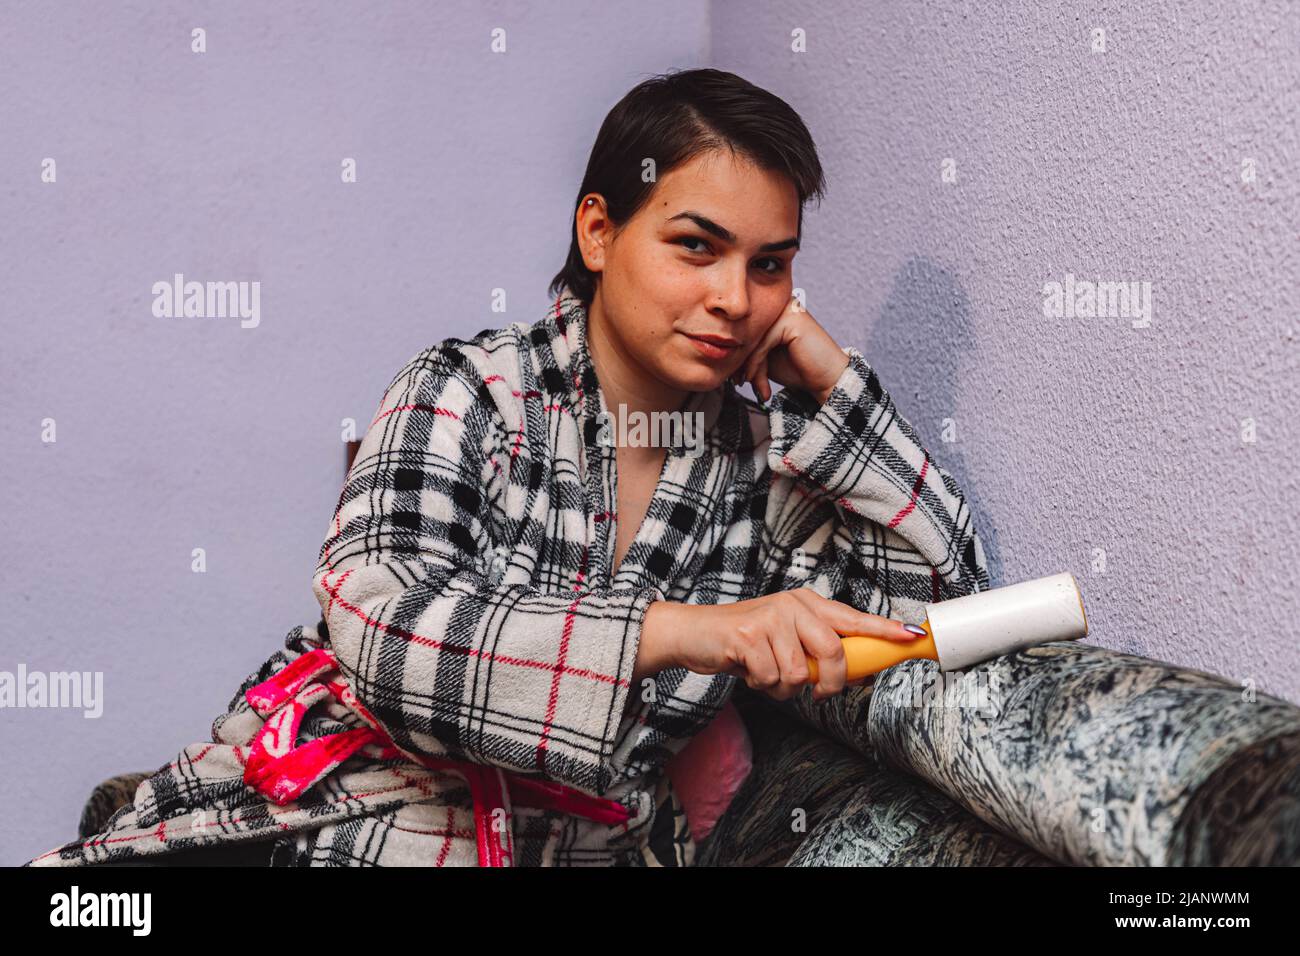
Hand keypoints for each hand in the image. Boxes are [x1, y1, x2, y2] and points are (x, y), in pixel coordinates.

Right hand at [645, 590, 923, 701]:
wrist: (694, 634)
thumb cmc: (743, 642)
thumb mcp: (784, 638)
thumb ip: (815, 649)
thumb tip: (854, 673)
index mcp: (806, 604)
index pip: (853, 617)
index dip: (884, 629)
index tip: (912, 636)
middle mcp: (792, 605)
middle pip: (833, 651)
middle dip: (828, 682)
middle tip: (817, 693)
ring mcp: (770, 618)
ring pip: (800, 673)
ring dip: (783, 687)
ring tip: (765, 673)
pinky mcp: (749, 636)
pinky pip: (773, 678)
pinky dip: (761, 685)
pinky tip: (748, 670)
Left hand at [730, 294, 849, 404]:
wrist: (826, 379)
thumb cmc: (797, 368)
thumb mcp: (764, 359)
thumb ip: (746, 350)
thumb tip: (717, 351)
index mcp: (771, 308)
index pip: (743, 329)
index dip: (736, 354)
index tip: (734, 377)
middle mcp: (778, 304)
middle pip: (746, 332)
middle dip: (740, 361)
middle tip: (737, 383)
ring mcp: (785, 309)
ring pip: (752, 338)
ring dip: (748, 366)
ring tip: (749, 384)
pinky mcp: (790, 320)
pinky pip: (762, 343)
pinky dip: (754, 364)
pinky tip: (754, 379)